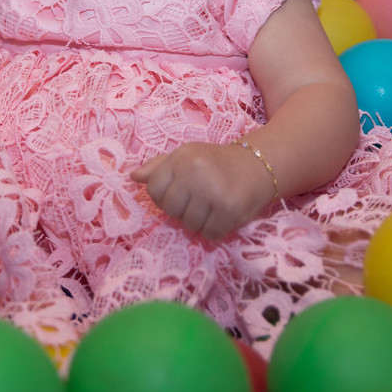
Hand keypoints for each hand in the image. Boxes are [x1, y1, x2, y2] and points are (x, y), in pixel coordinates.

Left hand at [130, 141, 276, 240]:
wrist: (258, 166)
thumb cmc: (217, 162)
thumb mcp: (187, 157)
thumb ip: (158, 167)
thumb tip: (133, 177)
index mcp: (181, 157)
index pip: (154, 190)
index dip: (165, 197)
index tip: (181, 192)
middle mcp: (195, 171)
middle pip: (170, 210)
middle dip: (183, 210)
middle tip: (200, 199)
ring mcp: (212, 190)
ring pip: (189, 225)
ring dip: (200, 221)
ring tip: (212, 206)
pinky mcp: (229, 209)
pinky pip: (210, 234)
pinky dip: (216, 230)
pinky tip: (223, 214)